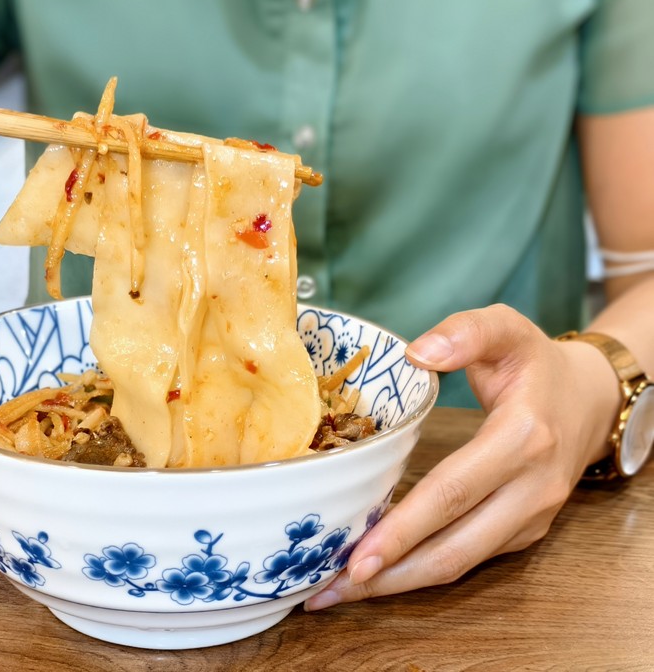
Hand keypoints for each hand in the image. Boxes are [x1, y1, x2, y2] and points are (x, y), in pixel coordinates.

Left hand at [305, 304, 619, 609]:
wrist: (592, 398)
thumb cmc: (535, 363)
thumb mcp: (506, 327)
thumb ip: (465, 331)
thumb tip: (418, 352)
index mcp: (521, 438)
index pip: (452, 494)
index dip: (403, 530)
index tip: (356, 557)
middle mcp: (530, 488)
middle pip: (453, 548)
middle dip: (388, 576)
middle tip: (328, 590)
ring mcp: (530, 516)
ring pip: (460, 564)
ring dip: (399, 583)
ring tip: (340, 592)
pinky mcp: (524, 531)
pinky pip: (469, 558)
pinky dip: (421, 571)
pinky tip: (378, 573)